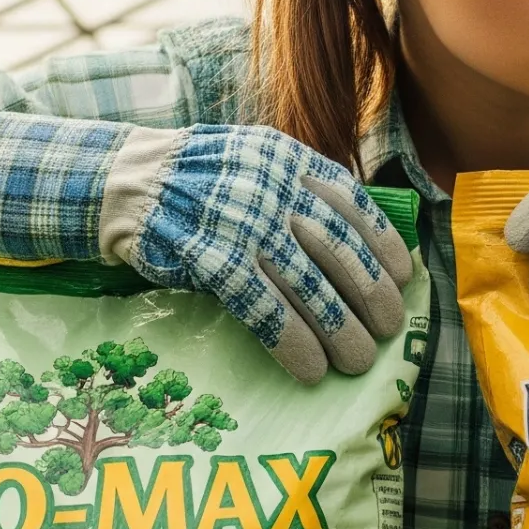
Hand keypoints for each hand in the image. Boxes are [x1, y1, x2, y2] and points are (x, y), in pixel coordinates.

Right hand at [122, 124, 413, 383]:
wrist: (124, 183)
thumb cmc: (198, 182)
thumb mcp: (256, 161)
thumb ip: (301, 189)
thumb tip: (357, 241)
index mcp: (288, 160)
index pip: (353, 204)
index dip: (383, 245)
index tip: (403, 278)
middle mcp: (272, 188)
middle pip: (339, 249)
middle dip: (371, 294)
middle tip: (388, 329)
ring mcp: (242, 224)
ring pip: (308, 285)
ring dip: (339, 329)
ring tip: (358, 360)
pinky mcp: (212, 260)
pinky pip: (265, 309)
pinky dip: (293, 343)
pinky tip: (310, 369)